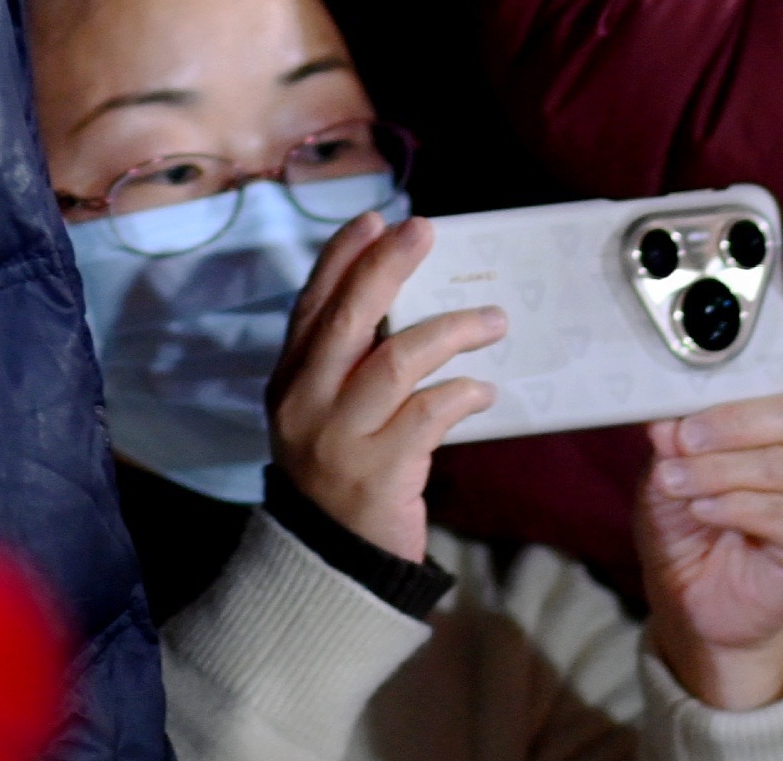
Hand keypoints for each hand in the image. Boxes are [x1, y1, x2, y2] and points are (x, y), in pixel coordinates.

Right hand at [263, 209, 501, 566]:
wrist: (333, 563)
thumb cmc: (340, 474)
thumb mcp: (324, 414)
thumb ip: (348, 366)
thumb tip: (404, 304)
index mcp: (290, 381)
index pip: (312, 305)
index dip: (341, 258)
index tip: (375, 219)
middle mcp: (306, 403)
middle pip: (347, 319)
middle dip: (387, 267)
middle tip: (424, 230)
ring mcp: (339, 439)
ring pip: (395, 361)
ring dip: (450, 330)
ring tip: (492, 319)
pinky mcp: (379, 474)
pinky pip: (428, 416)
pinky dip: (461, 394)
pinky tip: (484, 389)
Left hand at [630, 253, 782, 716]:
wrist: (695, 602)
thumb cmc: (683, 521)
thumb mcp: (665, 465)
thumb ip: (673, 432)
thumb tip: (669, 420)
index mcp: (763, 414)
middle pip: (782, 409)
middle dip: (726, 420)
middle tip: (677, 435)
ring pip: (778, 460)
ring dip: (719, 468)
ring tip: (678, 479)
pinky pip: (780, 508)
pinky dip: (732, 505)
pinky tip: (705, 511)